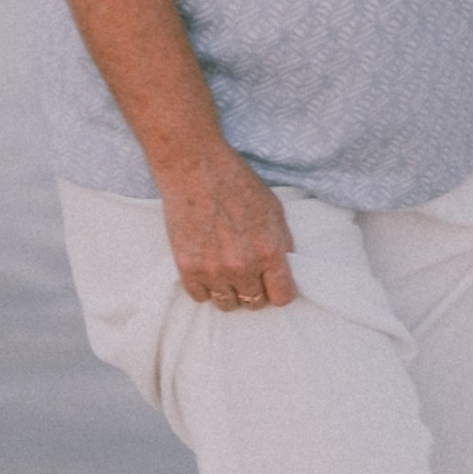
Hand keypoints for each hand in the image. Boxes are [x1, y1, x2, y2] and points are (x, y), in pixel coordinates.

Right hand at [163, 151, 297, 308]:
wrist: (195, 169)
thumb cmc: (236, 183)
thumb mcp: (274, 209)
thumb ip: (281, 243)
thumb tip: (285, 267)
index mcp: (269, 251)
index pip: (283, 296)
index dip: (280, 292)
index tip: (274, 285)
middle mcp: (243, 266)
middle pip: (255, 303)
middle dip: (255, 290)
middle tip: (247, 272)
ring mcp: (214, 271)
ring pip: (227, 304)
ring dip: (229, 292)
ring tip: (226, 272)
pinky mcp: (188, 269)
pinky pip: (200, 297)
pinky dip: (205, 287)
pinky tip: (207, 269)